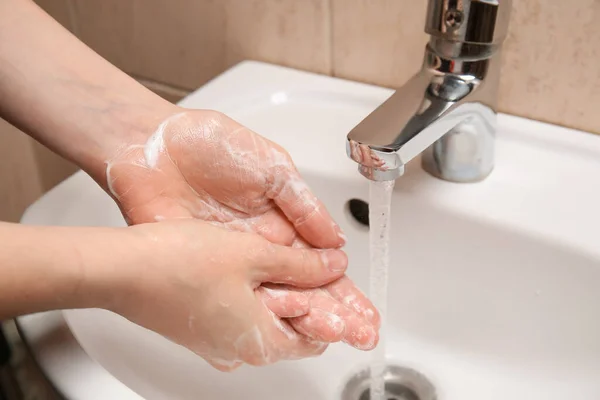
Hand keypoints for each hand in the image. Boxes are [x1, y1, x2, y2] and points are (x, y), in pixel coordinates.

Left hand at [103, 108, 378, 349]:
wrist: (151, 143)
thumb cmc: (210, 143)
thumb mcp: (272, 166)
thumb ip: (302, 203)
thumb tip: (335, 242)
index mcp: (282, 222)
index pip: (319, 264)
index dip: (343, 289)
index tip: (364, 313)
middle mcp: (259, 247)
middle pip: (301, 289)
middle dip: (333, 313)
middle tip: (360, 335)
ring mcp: (230, 260)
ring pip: (270, 299)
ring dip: (300, 320)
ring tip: (328, 336)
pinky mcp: (201, 267)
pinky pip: (232, 297)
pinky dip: (254, 316)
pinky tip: (275, 332)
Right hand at [116, 220, 348, 370]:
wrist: (119, 270)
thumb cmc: (177, 265)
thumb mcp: (253, 256)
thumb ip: (300, 266)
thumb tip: (334, 267)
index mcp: (259, 344)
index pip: (316, 338)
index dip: (330, 308)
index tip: (332, 281)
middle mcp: (237, 352)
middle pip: (290, 327)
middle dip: (304, 295)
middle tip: (306, 262)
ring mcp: (215, 341)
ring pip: (262, 316)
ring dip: (275, 289)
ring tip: (273, 256)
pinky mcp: (197, 327)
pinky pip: (236, 312)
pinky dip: (249, 290)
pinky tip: (242, 262)